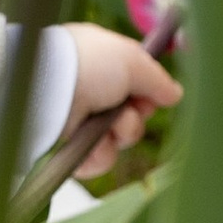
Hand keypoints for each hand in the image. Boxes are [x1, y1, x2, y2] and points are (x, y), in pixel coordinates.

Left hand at [62, 23, 182, 174]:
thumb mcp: (131, 60)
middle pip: (131, 116)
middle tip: (125, 108)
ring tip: (107, 124)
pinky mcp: (66, 150)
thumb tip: (175, 94)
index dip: (147, 94)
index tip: (148, 94)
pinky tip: (91, 143)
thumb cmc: (88, 64)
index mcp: (99, 64)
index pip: (134, 86)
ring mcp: (76, 122)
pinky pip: (98, 162)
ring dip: (122, 134)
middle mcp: (88, 93)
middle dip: (135, 117)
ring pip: (119, 141)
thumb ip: (157, 79)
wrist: (46, 89)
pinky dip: (99, 155)